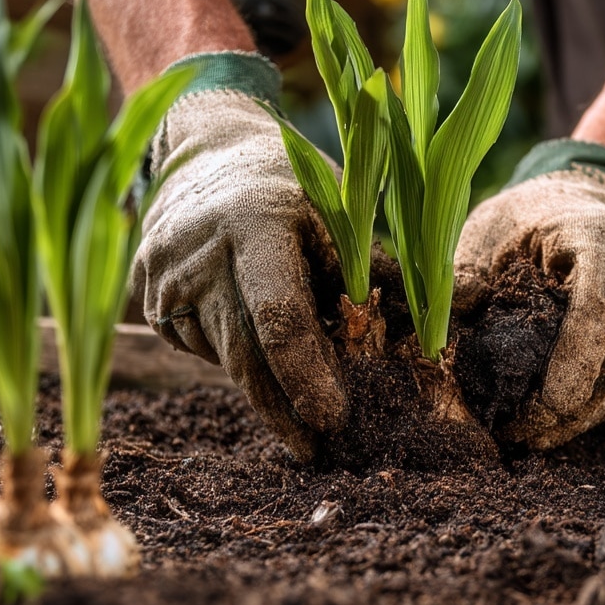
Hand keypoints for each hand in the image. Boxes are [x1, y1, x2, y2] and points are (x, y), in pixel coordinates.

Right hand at [133, 58, 345, 460]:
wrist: (204, 154)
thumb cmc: (288, 183)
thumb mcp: (338, 208)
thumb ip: (382, 266)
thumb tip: (455, 310)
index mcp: (253, 226)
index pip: (279, 316)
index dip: (308, 374)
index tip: (334, 418)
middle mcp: (196, 257)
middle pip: (246, 356)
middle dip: (285, 411)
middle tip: (320, 449)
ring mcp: (163, 281)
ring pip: (226, 358)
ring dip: (266, 384)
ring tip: (303, 395)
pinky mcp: (149, 301)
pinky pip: (203, 348)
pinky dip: (240, 357)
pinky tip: (261, 345)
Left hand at [455, 166, 604, 448]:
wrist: (578, 199)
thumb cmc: (526, 216)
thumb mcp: (487, 229)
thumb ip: (466, 273)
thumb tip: (444, 333)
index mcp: (597, 234)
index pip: (600, 302)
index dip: (577, 358)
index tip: (546, 404)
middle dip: (578, 401)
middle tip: (525, 432)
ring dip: (591, 411)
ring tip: (538, 435)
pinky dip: (602, 402)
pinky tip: (563, 422)